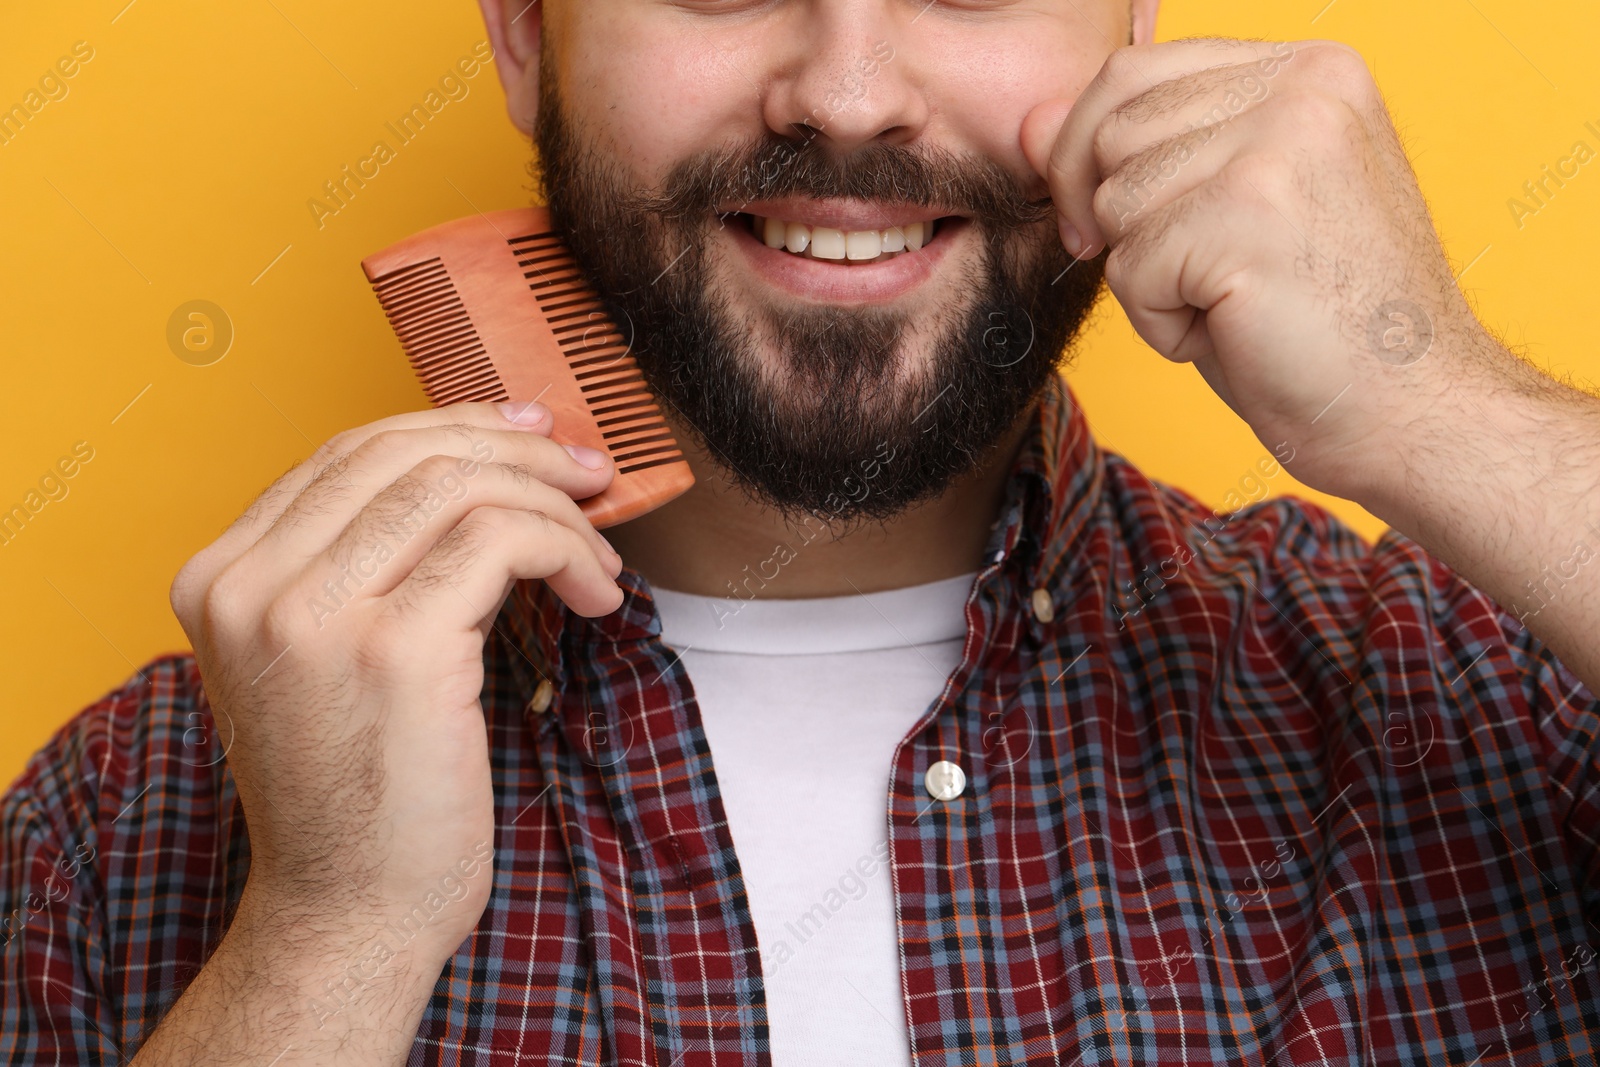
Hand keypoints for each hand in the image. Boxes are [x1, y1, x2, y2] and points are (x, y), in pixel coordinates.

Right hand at [167, 400, 621, 961]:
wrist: (349, 911)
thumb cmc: (358, 788)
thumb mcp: (332, 653)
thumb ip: (373, 561)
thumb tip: (487, 468)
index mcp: (221, 575)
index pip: (348, 451)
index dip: (453, 427)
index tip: (530, 434)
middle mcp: (250, 585)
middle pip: (404, 452)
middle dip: (516, 451)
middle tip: (587, 476)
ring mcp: (313, 614)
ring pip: (459, 487)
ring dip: (553, 508)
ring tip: (598, 555)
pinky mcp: (394, 648)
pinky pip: (503, 542)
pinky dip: (568, 551)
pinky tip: (596, 594)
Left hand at [1021, 39, 1501, 505]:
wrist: (1419, 413)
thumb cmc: (1322, 324)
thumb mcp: (1224, 214)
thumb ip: (1138, 154)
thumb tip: (1027, 122)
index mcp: (1308, 68)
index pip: (1132, 74)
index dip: (1091, 156)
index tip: (1111, 225)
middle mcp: (1302, 85)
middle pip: (1111, 131)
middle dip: (1117, 221)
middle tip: (1188, 281)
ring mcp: (1280, 143)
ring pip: (1115, 201)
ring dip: (1149, 277)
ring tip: (1234, 305)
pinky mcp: (1250, 215)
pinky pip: (1131, 269)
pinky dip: (1162, 324)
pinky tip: (1239, 333)